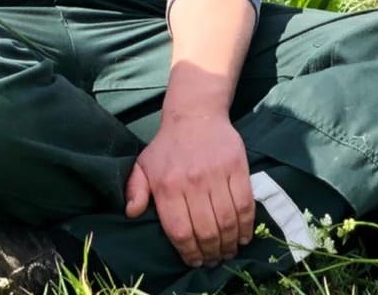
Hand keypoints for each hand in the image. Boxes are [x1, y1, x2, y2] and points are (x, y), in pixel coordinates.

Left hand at [124, 109, 255, 268]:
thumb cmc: (167, 146)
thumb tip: (131, 212)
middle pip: (206, 231)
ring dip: (229, 244)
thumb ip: (135, 189)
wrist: (195, 115)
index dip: (189, 252)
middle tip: (213, 260)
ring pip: (227, 221)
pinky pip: (245, 204)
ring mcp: (216, 175)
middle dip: (211, 253)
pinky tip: (243, 237)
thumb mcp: (144, 165)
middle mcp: (192, 183)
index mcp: (167, 186)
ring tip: (228, 252)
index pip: (180, 230)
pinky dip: (246, 226)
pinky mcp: (237, 168)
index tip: (194, 261)